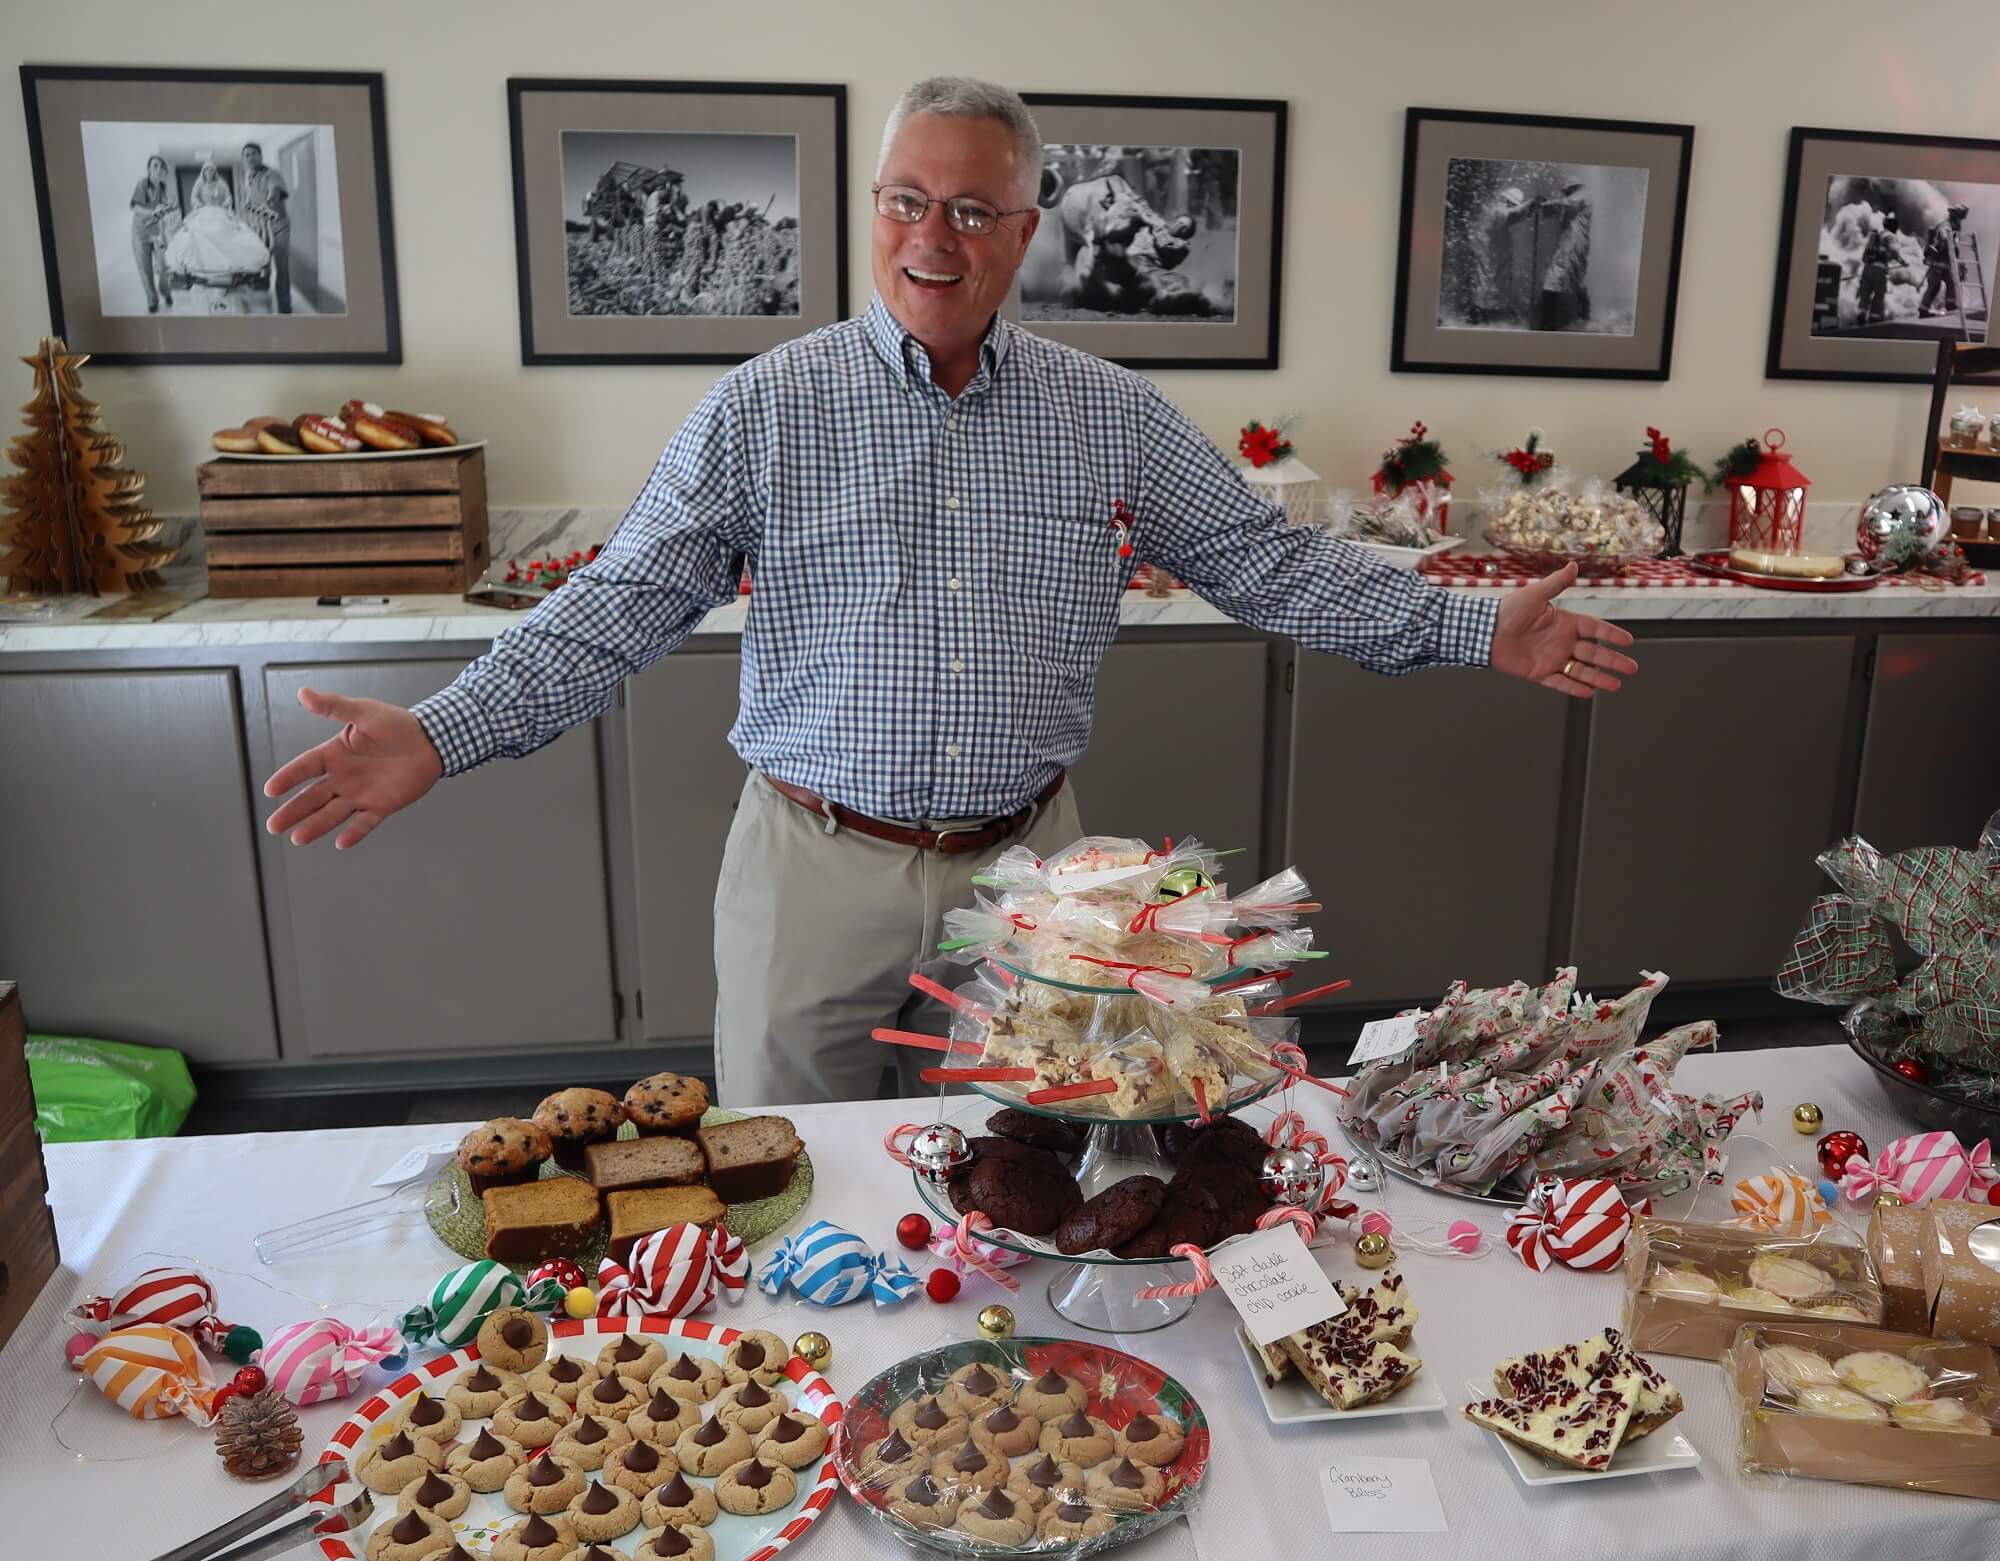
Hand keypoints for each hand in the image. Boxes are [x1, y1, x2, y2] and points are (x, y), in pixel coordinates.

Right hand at [262, 687, 443, 848]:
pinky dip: (355, 833)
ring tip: (298, 838)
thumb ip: (334, 706)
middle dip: (292, 811)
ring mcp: (361, 793)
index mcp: (335, 754)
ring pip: (332, 813)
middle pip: (311, 797)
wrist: (432, 740)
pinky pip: (365, 822)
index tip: (270, 790)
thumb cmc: (398, 724)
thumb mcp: (364, 712)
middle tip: (273, 826)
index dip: (288, 778)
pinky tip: (341, 842)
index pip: (304, 768)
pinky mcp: (382, 805)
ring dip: (315, 825)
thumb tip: (304, 693)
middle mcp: (343, 777)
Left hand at [1489, 563, 1638, 697]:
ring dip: (1599, 678)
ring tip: (1616, 685)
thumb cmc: (1506, 610)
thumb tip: (1573, 565)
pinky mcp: (1539, 673)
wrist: (1484, 631)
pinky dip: (1574, 688)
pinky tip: (1589, 693)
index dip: (1611, 634)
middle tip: (1631, 668)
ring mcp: (1551, 658)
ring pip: (1581, 670)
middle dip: (1613, 661)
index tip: (1628, 641)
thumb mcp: (1535, 594)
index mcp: (1563, 622)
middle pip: (1593, 653)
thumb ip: (1556, 583)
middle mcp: (1561, 641)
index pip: (1594, 629)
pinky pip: (1560, 683)